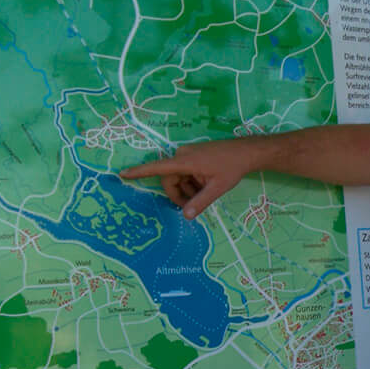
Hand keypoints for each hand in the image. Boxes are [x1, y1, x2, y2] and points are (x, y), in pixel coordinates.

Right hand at [120, 138, 266, 218]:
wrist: (246, 152)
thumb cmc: (232, 168)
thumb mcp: (217, 188)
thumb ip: (200, 202)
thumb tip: (186, 216)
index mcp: (185, 161)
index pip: (157, 167)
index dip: (139, 171)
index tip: (122, 174)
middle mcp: (182, 155)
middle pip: (170, 179)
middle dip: (178, 194)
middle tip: (191, 207)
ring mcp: (187, 154)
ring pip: (178, 177)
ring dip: (187, 188)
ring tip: (204, 193)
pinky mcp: (193, 155)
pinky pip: (185, 171)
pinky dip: (191, 182)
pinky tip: (205, 185)